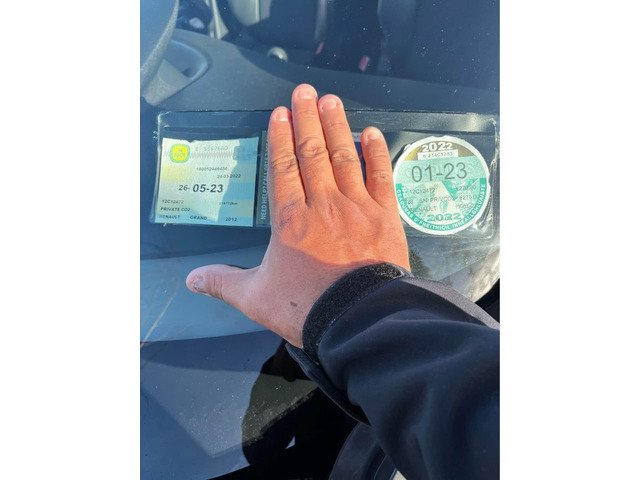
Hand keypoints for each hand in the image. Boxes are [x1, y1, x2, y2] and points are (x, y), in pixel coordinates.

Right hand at [186, 84, 409, 346]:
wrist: (359, 320)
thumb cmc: (306, 307)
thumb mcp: (256, 297)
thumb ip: (223, 282)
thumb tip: (191, 279)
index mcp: (290, 219)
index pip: (283, 168)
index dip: (281, 138)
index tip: (281, 112)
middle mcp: (323, 203)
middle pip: (313, 153)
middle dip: (308, 119)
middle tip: (305, 91)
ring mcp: (356, 206)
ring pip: (344, 157)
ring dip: (337, 126)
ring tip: (332, 100)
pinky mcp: (385, 216)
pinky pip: (381, 177)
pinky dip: (376, 154)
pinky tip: (372, 133)